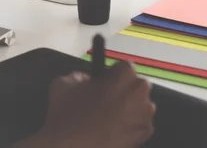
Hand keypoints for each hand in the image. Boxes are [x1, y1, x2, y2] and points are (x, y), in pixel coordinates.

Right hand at [24, 62, 155, 147]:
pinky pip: (139, 124)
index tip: (104, 80)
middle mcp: (139, 96)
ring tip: (109, 115)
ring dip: (130, 106)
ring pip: (142, 105)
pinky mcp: (143, 138)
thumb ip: (80, 76)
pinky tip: (112, 129)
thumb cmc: (68, 113)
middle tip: (107, 97)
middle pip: (138, 85)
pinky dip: (130, 124)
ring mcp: (144, 119)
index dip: (114, 72)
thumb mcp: (63, 82)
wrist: (72, 147)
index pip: (126, 66)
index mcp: (122, 78)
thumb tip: (87, 80)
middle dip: (126, 88)